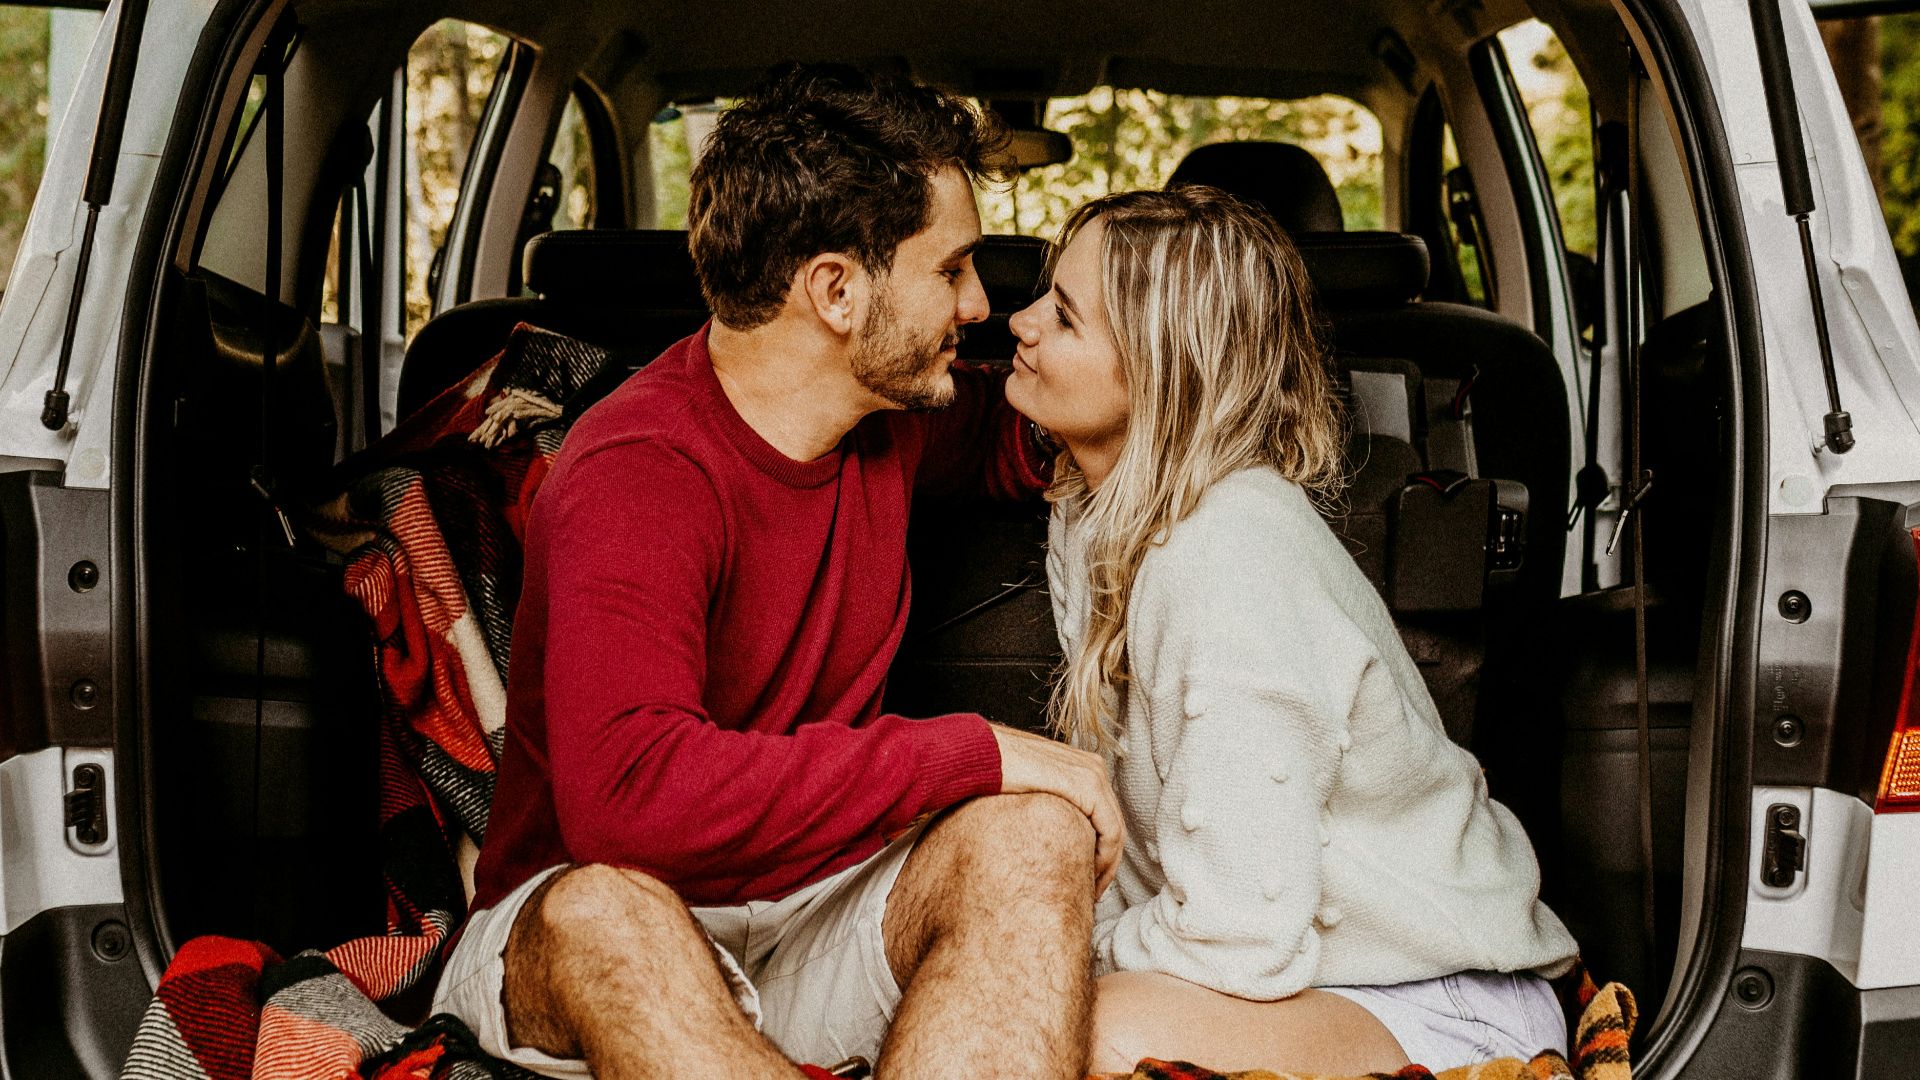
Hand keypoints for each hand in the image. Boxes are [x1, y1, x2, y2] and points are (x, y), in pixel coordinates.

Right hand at [990, 724, 1124, 896]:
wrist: (982, 754)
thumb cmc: (994, 771)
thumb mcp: (1027, 788)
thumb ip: (1044, 804)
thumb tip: (1040, 833)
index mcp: (1081, 766)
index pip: (1103, 816)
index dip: (1100, 852)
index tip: (1086, 878)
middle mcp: (1094, 767)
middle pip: (1113, 825)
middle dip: (1106, 863)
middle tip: (1093, 891)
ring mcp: (1094, 775)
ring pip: (1116, 832)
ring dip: (1107, 866)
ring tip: (1091, 891)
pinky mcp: (1089, 786)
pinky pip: (1110, 831)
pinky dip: (1105, 859)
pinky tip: (1091, 879)